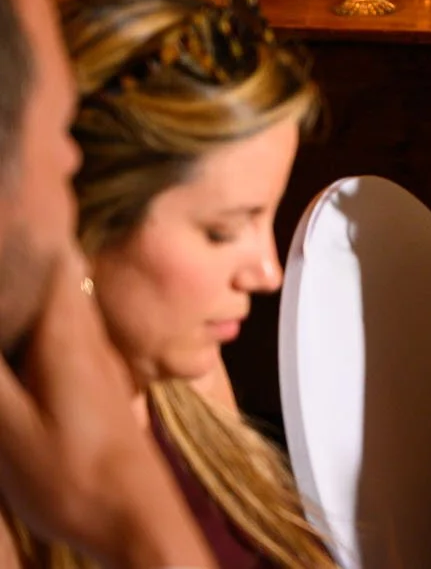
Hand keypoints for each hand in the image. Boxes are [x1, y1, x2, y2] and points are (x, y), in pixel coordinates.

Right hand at [0, 250, 212, 568]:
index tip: (16, 193)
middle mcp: (88, 338)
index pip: (53, 258)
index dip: (33, 223)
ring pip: (60, 303)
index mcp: (68, 336)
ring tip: (9, 267)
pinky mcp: (94, 384)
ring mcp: (94, 360)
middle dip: (29, 249)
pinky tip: (20, 329)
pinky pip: (63, 333)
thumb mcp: (7, 430)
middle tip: (8, 222)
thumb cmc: (76, 477)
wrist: (135, 519)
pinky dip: (39, 318)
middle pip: (57, 274)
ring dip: (32, 284)